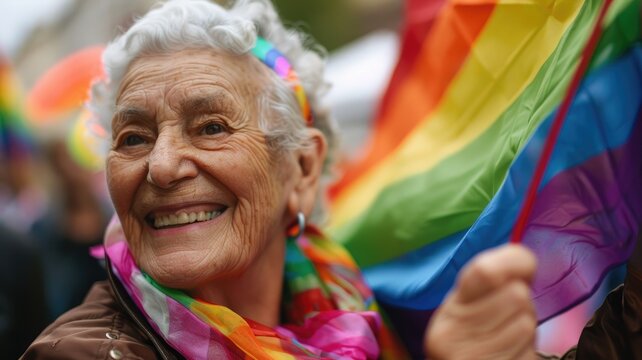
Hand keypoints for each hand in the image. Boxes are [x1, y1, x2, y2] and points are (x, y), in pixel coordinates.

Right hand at [424, 245, 537, 359]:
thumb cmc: (473, 342)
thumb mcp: (470, 308)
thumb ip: (489, 282)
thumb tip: (521, 261)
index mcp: (450, 308)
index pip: (485, 271)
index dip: (513, 264)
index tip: (522, 271)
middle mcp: (452, 333)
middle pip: (516, 295)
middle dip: (522, 305)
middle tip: (507, 318)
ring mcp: (470, 357)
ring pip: (527, 324)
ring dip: (526, 332)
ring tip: (507, 340)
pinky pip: (529, 354)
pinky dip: (526, 354)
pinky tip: (509, 357)